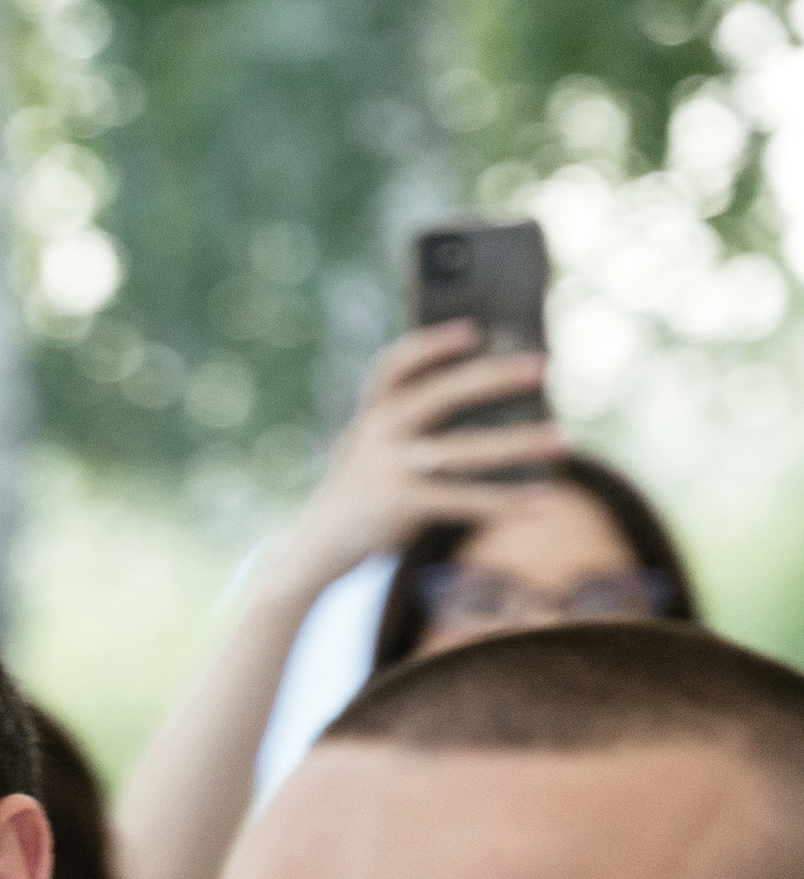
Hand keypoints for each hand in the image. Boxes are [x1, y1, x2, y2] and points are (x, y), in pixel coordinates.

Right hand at [261, 323, 565, 606]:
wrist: (315, 549)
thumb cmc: (364, 490)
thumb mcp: (377, 449)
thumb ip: (417, 425)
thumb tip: (499, 408)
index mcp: (372, 412)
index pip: (396, 364)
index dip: (433, 344)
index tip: (474, 329)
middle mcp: (377, 433)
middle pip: (442, 395)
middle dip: (493, 377)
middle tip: (541, 365)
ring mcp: (388, 469)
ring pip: (463, 452)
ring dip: (517, 444)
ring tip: (562, 439)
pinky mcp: (400, 507)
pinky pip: (464, 501)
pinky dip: (506, 502)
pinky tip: (543, 501)